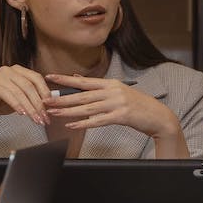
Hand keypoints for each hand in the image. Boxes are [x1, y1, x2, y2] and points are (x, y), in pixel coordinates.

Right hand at [0, 65, 51, 125]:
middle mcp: (8, 70)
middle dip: (38, 103)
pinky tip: (22, 114)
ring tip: (35, 119)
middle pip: (29, 86)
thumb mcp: (21, 100)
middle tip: (44, 117)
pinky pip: (7, 95)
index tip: (51, 105)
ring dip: (30, 107)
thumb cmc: (0, 104)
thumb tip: (51, 102)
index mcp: (18, 70)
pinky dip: (16, 105)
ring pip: (20, 92)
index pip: (36, 77)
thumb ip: (34, 98)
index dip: (45, 91)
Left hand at [42, 73, 180, 140]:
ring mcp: (116, 104)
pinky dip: (83, 123)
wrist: (157, 115)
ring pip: (87, 108)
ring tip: (53, 113)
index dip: (65, 79)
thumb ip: (98, 86)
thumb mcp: (118, 91)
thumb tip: (77, 79)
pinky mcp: (121, 117)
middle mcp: (112, 91)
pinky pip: (98, 121)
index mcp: (110, 84)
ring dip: (68, 111)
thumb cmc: (136, 104)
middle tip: (45, 100)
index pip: (83, 81)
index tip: (49, 77)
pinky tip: (72, 125)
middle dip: (61, 98)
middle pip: (82, 95)